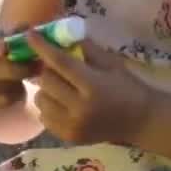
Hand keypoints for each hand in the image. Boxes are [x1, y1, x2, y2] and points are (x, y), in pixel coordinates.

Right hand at [0, 25, 38, 110]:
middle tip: (35, 66)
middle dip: (13, 69)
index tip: (6, 49)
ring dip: (14, 82)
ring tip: (31, 75)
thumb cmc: (3, 47)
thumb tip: (29, 30)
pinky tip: (19, 87)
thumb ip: (18, 33)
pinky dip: (11, 96)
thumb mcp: (8, 36)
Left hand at [29, 32, 153, 144]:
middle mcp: (80, 108)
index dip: (43, 47)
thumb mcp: (111, 63)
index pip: (60, 62)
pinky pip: (44, 117)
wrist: (140, 121)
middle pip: (46, 81)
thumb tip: (60, 33)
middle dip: (47, 69)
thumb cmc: (127, 87)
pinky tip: (61, 103)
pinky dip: (48, 107)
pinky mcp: (68, 137)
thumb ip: (86, 48)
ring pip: (41, 100)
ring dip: (46, 89)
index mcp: (93, 86)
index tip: (30, 34)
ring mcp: (72, 125)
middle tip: (55, 66)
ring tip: (59, 87)